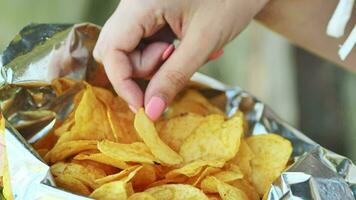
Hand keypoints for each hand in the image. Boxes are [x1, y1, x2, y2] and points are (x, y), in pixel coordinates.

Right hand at [93, 0, 268, 119]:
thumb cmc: (232, 0)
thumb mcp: (202, 42)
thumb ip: (173, 78)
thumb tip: (150, 111)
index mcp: (140, 3)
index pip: (111, 50)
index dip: (123, 83)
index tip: (143, 107)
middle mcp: (134, 4)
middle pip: (117, 51)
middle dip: (143, 70)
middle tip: (174, 65)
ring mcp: (143, 9)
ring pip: (132, 50)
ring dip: (157, 63)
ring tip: (190, 52)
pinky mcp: (153, 15)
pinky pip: (147, 44)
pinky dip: (165, 56)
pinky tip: (189, 48)